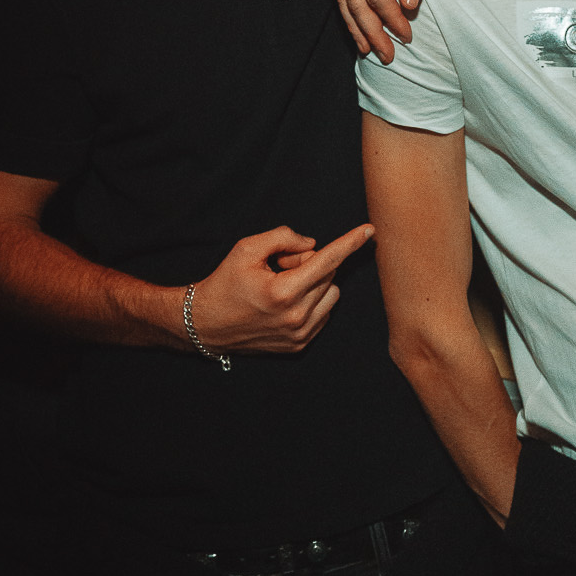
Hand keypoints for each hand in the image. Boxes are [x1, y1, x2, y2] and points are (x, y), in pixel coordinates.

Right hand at [188, 224, 374, 352]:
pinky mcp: (299, 345)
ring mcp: (299, 334)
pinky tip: (286, 303)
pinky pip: (324, 313)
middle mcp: (296, 316)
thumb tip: (313, 245)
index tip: (369, 230)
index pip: (327, 260)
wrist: (206, 324)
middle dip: (310, 262)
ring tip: (283, 286)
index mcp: (283, 292)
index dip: (349, 242)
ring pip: (331, 294)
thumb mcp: (246, 249)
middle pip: (327, 274)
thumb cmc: (225, 283)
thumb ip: (283, 238)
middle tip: (281, 265)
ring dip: (315, 283)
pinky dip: (313, 301)